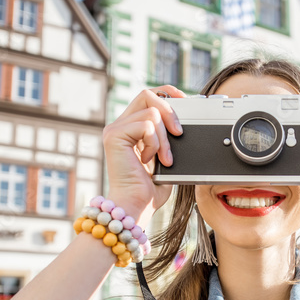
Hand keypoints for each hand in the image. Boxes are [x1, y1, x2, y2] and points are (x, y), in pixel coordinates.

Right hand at [102, 85, 184, 224]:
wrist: (137, 206)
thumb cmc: (149, 190)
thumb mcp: (165, 157)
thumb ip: (169, 138)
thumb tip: (183, 122)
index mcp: (131, 128)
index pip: (148, 96)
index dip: (167, 92)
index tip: (185, 101)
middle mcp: (120, 125)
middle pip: (147, 94)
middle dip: (170, 110)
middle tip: (179, 133)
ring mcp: (115, 129)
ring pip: (151, 112)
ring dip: (164, 138)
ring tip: (163, 159)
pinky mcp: (114, 135)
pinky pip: (146, 125)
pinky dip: (155, 143)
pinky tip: (148, 160)